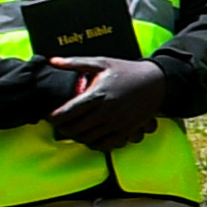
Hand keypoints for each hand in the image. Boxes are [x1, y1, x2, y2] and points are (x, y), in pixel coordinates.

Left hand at [42, 57, 168, 149]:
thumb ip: (75, 63)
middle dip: (62, 128)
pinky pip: (105, 145)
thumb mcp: (101, 62)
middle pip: (74, 129)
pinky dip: (94, 144)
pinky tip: (90, 137)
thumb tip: (53, 61)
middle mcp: (105, 112)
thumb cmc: (127, 71)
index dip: (53, 117)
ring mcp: (116, 123)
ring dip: (76, 137)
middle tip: (59, 124)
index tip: (49, 116)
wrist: (157, 81)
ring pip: (87, 139)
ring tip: (73, 130)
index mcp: (97, 95)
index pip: (67, 113)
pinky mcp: (126, 131)